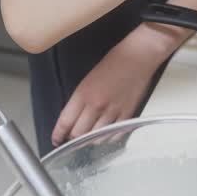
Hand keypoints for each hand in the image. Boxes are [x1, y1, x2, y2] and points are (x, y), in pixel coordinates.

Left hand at [51, 23, 174, 145]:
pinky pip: (113, 136)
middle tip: (74, 135)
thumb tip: (73, 118)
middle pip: (78, 134)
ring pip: (95, 139)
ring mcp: (113, 111)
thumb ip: (80, 99)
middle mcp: (97, 105)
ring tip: (90, 134)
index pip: (65, 122)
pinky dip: (107, 138)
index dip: (57, 135)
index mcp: (83, 94)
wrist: (140, 55)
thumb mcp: (89, 78)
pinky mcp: (128, 115)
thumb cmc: (115, 61)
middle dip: (73, 137)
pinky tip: (105, 133)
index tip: (56, 140)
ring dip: (90, 139)